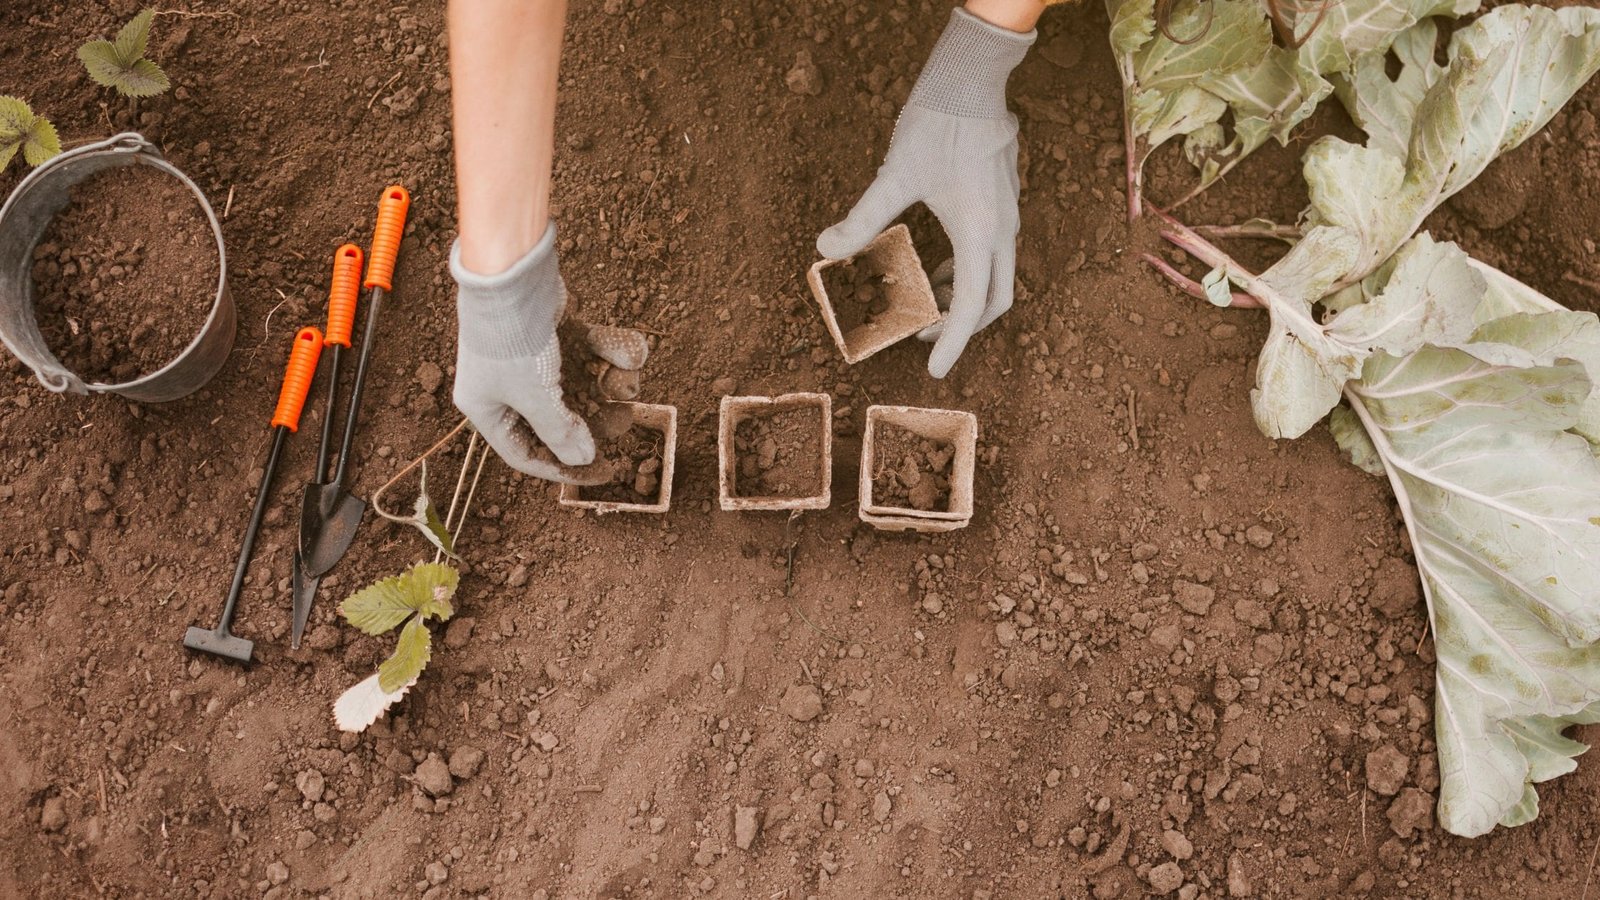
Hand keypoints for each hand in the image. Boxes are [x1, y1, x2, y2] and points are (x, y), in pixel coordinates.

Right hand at [452, 223, 648, 482]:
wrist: (513, 276)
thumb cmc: (513, 344)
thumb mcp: (536, 398)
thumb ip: (560, 432)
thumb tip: (582, 459)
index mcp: (489, 409)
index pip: (527, 453)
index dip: (565, 468)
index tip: (605, 470)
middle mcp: (508, 384)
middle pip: (560, 418)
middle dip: (597, 419)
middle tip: (625, 419)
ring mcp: (533, 355)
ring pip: (580, 382)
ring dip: (611, 384)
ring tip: (631, 383)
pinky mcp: (556, 328)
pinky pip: (589, 349)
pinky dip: (613, 351)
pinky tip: (634, 354)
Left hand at [818, 8, 1033, 378]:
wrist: (973, 79)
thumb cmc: (938, 122)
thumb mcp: (894, 174)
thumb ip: (863, 216)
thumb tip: (825, 249)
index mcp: (980, 231)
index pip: (971, 304)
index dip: (953, 342)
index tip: (934, 370)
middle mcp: (1002, 229)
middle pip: (996, 299)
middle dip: (962, 326)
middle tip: (923, 336)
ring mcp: (1008, 215)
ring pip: (998, 277)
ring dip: (966, 298)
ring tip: (926, 305)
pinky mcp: (1004, 202)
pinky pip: (994, 254)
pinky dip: (970, 271)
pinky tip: (940, 266)